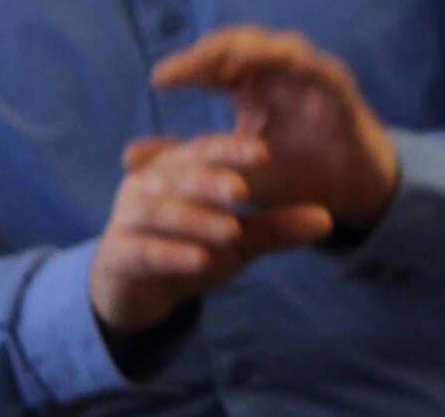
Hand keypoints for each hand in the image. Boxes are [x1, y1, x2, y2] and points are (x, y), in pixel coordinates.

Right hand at [88, 133, 331, 334]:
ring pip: (161, 212)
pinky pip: (142, 251)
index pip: (205, 150)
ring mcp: (127, 220)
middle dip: (212, 180)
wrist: (135, 295)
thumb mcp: (239, 241)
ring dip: (196, 219)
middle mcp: (147, 187)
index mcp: (177, 170)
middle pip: (180, 176)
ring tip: (231, 229)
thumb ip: (276, 227)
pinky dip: (171, 254)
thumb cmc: (191, 251)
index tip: (266, 152)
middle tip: (244, 189)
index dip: (232, 150)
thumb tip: (328, 220)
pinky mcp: (116, 256)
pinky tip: (198, 261)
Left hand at [150, 25, 401, 234]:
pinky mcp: (341, 92)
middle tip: (186, 67)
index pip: (215, 64)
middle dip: (214, 50)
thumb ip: (184, 161)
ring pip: (281, 47)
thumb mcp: (228, 171)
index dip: (188, 66)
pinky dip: (304, 65)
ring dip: (255, 50)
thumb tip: (127, 156)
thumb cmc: (291, 175)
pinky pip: (322, 70)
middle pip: (244, 44)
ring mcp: (312, 78)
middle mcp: (280, 74)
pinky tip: (286, 65)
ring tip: (225, 61)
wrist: (346, 193)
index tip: (158, 81)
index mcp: (252, 86)